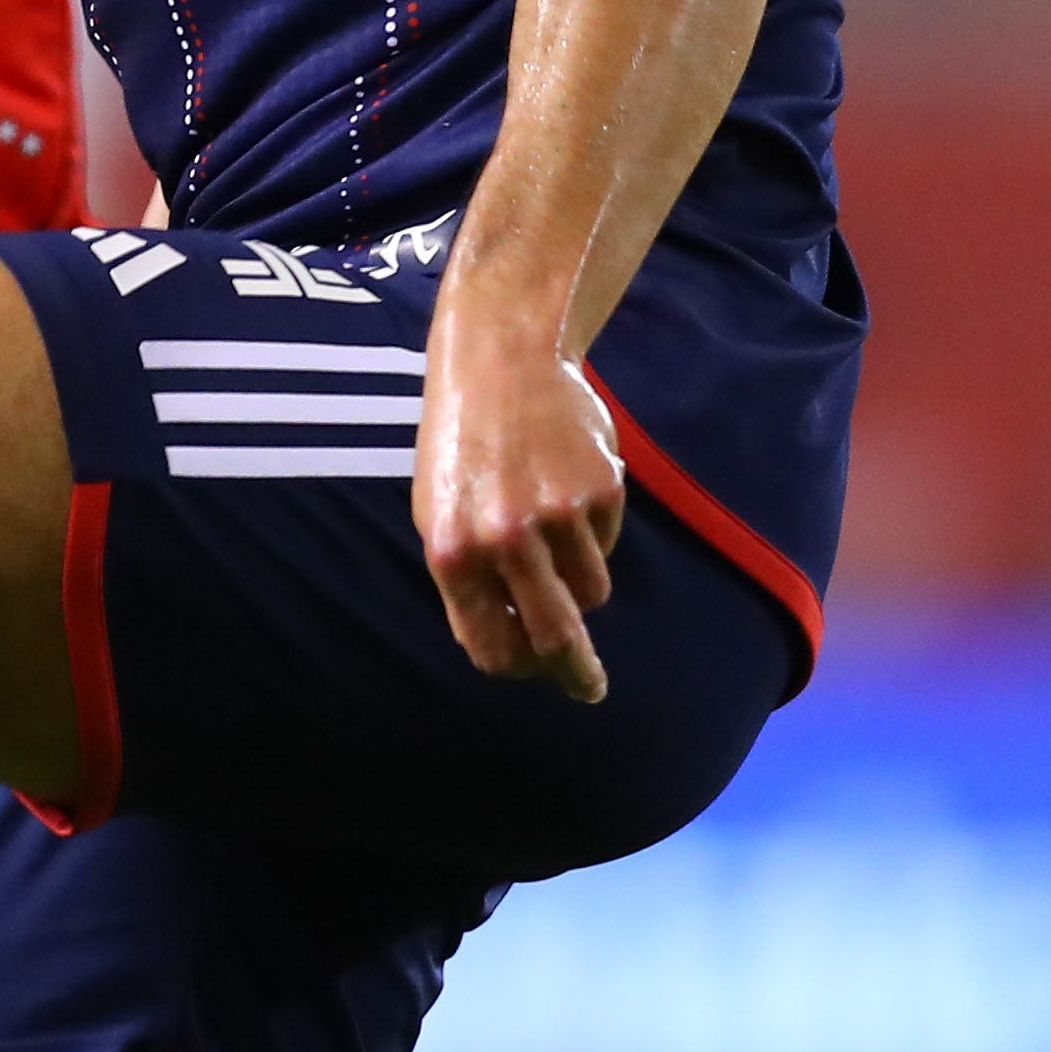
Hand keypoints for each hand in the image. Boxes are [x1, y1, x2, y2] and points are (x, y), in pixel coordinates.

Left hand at [415, 311, 622, 702]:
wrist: (498, 361)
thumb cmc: (462, 448)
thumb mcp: (441, 515)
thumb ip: (472, 583)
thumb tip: (518, 650)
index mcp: (453, 553)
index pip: (494, 647)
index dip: (519, 668)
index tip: (537, 673)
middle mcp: (505, 538)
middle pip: (556, 639)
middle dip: (576, 675)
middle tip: (590, 690)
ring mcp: (558, 513)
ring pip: (592, 591)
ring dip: (580, 580)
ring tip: (552, 527)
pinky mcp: (602, 488)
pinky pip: (609, 541)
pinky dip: (593, 529)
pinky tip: (566, 484)